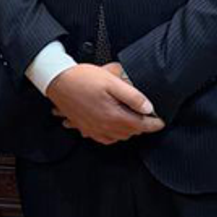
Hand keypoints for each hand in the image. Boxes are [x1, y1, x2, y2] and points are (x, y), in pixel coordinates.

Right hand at [46, 63, 163, 144]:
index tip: (160, 121)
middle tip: (145, 114)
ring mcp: (93, 129)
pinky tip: (111, 126)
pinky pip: (103, 138)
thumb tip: (148, 108)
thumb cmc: (81, 79)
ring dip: (127, 130)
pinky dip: (112, 135)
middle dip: (141, 125)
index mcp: (113, 116)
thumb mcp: (111, 81)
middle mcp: (104, 126)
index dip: (154, 123)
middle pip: (131, 132)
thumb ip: (132, 96)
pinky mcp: (84, 127)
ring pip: (118, 137)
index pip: (141, 125)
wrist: (56, 80)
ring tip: (130, 119)